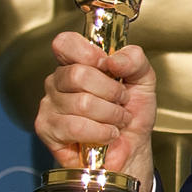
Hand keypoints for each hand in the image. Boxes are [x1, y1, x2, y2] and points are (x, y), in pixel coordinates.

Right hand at [34, 32, 156, 191]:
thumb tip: (114, 59)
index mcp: (78, 62)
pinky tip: (107, 134)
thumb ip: (135, 60)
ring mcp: (50, 105)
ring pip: (82, 103)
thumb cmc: (132, 114)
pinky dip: (101, 132)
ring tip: (116, 121)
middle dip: (112, 92)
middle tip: (121, 102)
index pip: (66, 43)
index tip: (109, 67)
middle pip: (78, 74)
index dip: (89, 53)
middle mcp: (59, 81)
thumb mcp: (144, 80)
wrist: (133, 148)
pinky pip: (76, 127)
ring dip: (111, 115)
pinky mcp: (47, 129)